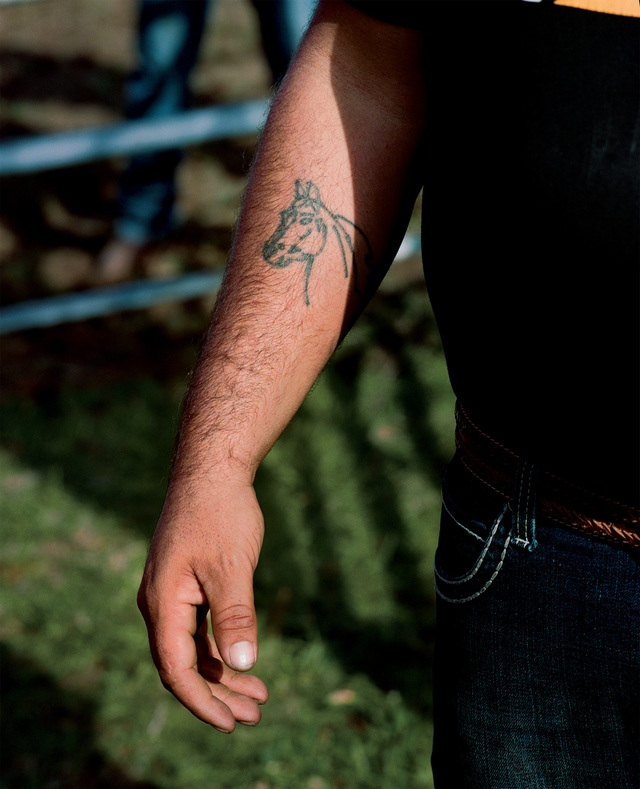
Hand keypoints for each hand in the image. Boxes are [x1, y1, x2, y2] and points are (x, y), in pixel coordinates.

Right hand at [137, 482, 267, 732]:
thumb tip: (244, 665)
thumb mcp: (232, 568)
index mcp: (163, 603)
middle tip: (255, 715)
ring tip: (259, 696)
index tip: (231, 725)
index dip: (203, 702)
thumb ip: (236, 616)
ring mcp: (172, 592)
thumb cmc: (221, 514)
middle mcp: (161, 603)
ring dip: (224, 674)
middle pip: (184, 664)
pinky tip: (245, 658)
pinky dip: (222, 647)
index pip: (176, 669)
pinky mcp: (186, 582)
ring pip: (194, 648)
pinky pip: (199, 628)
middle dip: (219, 694)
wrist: (212, 470)